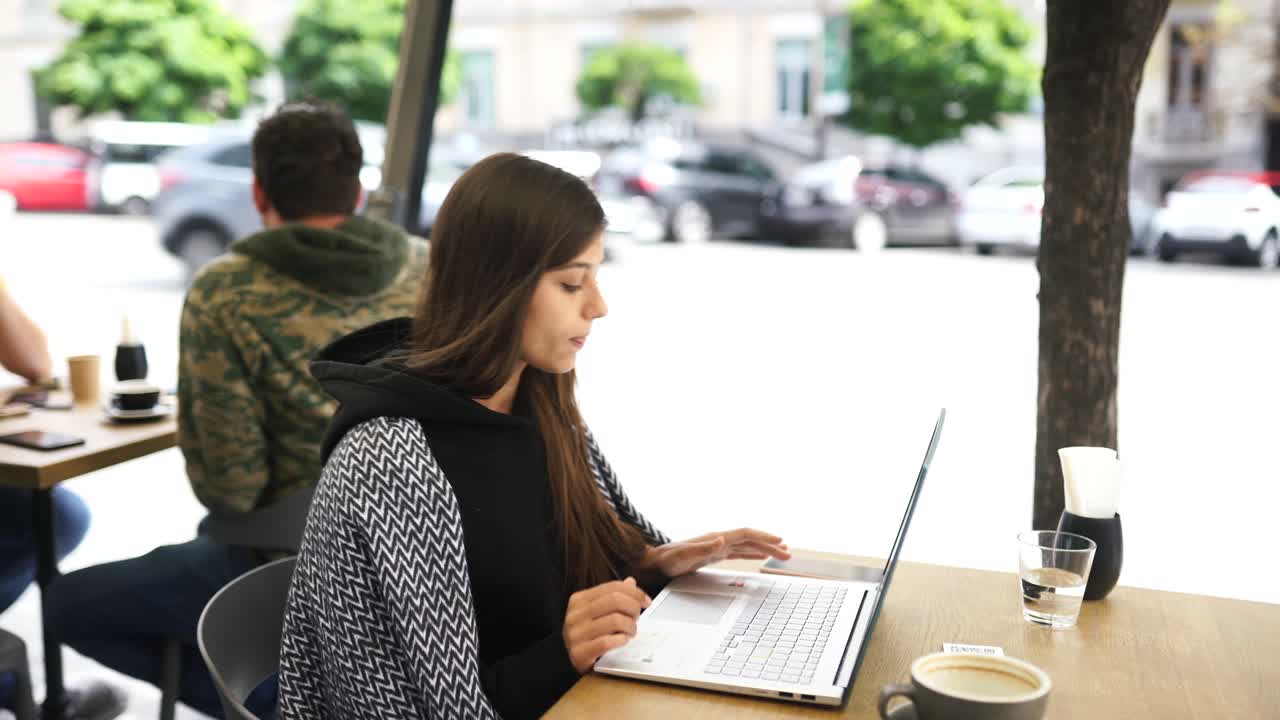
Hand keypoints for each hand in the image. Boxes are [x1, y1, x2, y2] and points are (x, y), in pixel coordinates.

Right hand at [563, 577, 651, 672]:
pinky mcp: (579, 653)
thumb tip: (630, 582)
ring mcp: (575, 634)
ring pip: (615, 621)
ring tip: (631, 631)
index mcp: (579, 600)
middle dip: (633, 608)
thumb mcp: (597, 612)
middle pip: (615, 600)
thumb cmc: (587, 634)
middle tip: (637, 617)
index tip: (646, 601)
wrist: (567, 660)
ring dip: (630, 626)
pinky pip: (607, 642)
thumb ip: (612, 596)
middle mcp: (575, 615)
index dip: (635, 592)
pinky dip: (621, 640)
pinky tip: (622, 641)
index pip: (612, 587)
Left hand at [640, 528, 790, 577]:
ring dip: (764, 548)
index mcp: (715, 538)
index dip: (763, 536)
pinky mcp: (713, 555)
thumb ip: (702, 549)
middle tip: (788, 552)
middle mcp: (718, 540)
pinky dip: (751, 553)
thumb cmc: (667, 560)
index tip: (780, 541)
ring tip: (781, 553)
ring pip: (746, 546)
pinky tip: (759, 556)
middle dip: (770, 544)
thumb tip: (721, 539)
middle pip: (750, 539)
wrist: (655, 563)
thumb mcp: (684, 555)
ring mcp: (717, 547)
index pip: (745, 534)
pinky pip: (738, 552)